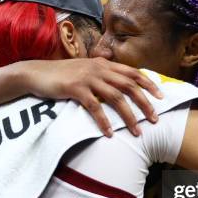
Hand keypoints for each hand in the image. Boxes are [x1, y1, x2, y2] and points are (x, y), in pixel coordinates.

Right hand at [21, 58, 162, 136]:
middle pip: (129, 85)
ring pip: (115, 97)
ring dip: (128, 116)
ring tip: (137, 131)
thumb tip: (119, 85)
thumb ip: (102, 75)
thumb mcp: (85, 70)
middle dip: (145, 103)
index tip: (161, 97)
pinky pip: (94, 107)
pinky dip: (103, 121)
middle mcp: (99, 68)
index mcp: (103, 64)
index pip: (133, 72)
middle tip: (155, 119)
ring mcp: (87, 78)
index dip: (149, 84)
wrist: (36, 73)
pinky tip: (108, 133)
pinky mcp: (75, 89)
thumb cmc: (61, 75)